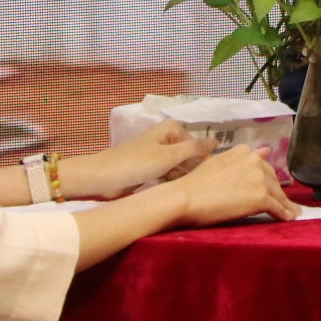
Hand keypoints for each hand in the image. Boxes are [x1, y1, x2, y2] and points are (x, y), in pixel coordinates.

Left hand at [72, 120, 211, 198]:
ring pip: (181, 166)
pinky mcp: (151, 167)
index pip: (198, 145)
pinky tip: (175, 191)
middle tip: (198, 186)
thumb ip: (195, 149)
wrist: (103, 178)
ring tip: (187, 190)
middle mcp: (166, 138)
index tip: (207, 177)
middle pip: (190, 155)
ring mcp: (158, 153)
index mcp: (171, 129)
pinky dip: (173, 180)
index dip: (203, 161)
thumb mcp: (169, 156)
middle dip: (193, 169)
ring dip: (183, 177)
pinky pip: (170, 173)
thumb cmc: (136, 164)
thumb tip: (217, 140)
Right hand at [164, 145, 298, 225]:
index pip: (263, 168)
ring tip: (292, 213)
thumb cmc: (195, 184)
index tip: (272, 190)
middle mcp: (255, 161)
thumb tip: (266, 150)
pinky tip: (289, 219)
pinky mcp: (260, 198)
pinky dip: (285, 214)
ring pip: (278, 195)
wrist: (185, 197)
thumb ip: (242, 159)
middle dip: (278, 194)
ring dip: (286, 205)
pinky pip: (277, 208)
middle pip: (272, 181)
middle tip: (285, 205)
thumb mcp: (219, 162)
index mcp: (244, 152)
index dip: (267, 181)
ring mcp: (259, 179)